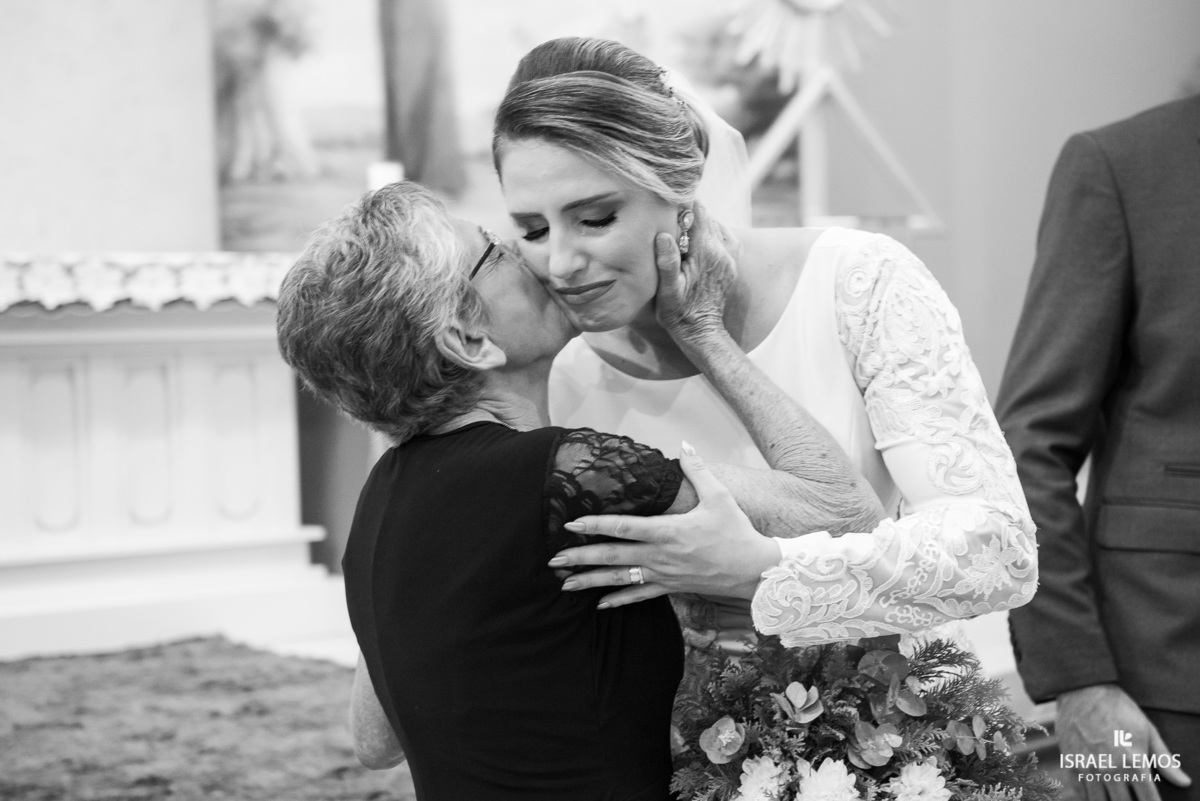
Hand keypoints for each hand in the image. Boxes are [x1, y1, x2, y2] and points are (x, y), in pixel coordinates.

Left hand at [549, 443, 780, 607]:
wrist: (755, 570)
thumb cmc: (737, 532)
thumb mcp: (720, 496)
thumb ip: (698, 470)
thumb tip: (684, 446)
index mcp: (669, 531)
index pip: (624, 527)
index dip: (596, 525)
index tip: (572, 524)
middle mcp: (661, 555)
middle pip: (614, 556)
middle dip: (581, 557)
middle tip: (554, 560)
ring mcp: (664, 574)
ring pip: (621, 579)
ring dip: (591, 581)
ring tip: (565, 584)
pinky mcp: (671, 587)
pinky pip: (640, 595)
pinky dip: (619, 600)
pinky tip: (599, 604)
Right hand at [654, 203, 738, 344]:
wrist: (701, 332)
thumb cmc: (678, 313)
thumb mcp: (666, 291)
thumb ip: (667, 262)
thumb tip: (662, 236)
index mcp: (706, 252)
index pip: (698, 212)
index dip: (681, 205)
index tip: (666, 206)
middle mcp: (722, 251)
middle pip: (707, 216)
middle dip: (688, 214)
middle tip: (668, 219)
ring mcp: (729, 258)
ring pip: (715, 225)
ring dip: (698, 225)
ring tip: (680, 232)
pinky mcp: (731, 265)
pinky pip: (723, 238)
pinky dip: (710, 234)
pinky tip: (696, 243)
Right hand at [1057, 684, 1190, 800]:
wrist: (1083, 689)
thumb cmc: (1118, 708)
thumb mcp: (1147, 730)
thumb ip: (1165, 760)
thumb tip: (1184, 781)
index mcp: (1134, 763)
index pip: (1148, 800)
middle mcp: (1111, 770)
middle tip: (1132, 798)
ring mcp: (1088, 767)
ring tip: (1115, 797)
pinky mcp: (1070, 762)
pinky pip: (1078, 792)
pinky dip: (1087, 797)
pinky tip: (1095, 793)